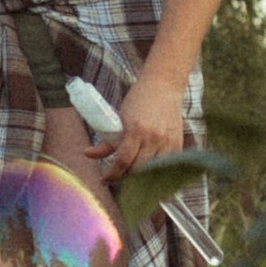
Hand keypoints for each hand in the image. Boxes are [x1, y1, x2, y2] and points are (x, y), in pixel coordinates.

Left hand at [99, 71, 190, 187]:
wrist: (164, 86)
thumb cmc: (139, 100)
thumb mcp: (119, 118)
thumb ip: (106, 141)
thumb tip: (87, 154)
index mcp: (136, 130)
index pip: (123, 161)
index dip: (112, 174)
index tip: (104, 180)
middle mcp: (154, 138)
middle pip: (138, 170)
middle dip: (126, 178)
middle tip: (117, 177)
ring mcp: (168, 142)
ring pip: (153, 172)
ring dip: (141, 177)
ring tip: (131, 176)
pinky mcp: (178, 144)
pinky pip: (167, 167)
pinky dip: (157, 173)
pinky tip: (149, 175)